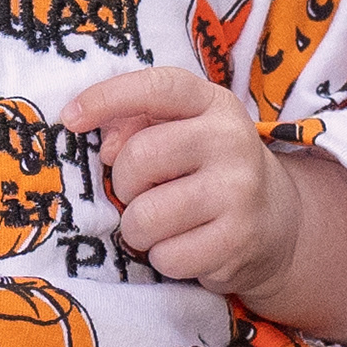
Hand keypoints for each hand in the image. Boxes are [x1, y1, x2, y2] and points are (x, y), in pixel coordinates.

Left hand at [65, 67, 298, 296]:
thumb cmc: (208, 170)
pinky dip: (164, 258)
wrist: (276, 222)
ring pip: (145, 216)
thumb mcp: (183, 133)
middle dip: (124, 184)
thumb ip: (139, 125)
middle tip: (141, 192)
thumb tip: (106, 146)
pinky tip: (187, 245)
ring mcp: (239, 191)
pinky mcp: (239, 240)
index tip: (70, 119)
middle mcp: (232, 140)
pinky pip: (166, 257)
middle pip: (139, 158)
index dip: (107, 98)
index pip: (157, 88)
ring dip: (139, 229)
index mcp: (214, 104)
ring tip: (163, 224)